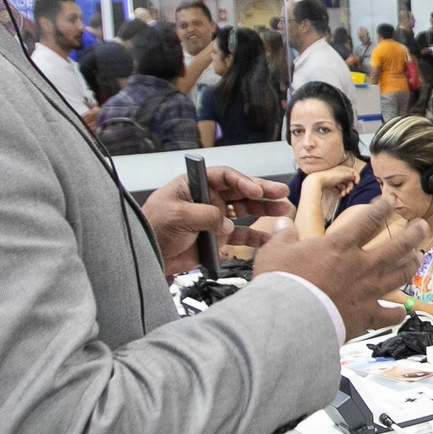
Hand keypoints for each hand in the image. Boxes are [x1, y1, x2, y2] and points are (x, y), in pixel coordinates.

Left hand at [141, 165, 290, 275]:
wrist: (148, 256)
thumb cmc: (153, 228)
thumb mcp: (177, 215)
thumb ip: (205, 215)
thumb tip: (226, 224)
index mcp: (196, 185)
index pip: (225, 176)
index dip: (243, 181)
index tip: (256, 190)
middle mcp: (208, 198)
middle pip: (240, 192)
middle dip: (262, 192)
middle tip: (282, 193)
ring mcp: (214, 218)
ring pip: (245, 212)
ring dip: (264, 211)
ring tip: (284, 211)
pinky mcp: (217, 238)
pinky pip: (240, 236)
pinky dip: (254, 238)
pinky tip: (268, 239)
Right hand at [248, 194, 426, 336]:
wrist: (289, 320)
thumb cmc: (282, 285)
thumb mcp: (275, 252)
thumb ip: (283, 236)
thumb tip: (282, 223)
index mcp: (340, 246)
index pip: (368, 220)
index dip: (382, 208)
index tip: (389, 202)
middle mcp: (360, 265)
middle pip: (397, 245)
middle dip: (413, 233)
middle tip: (422, 226)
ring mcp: (367, 291)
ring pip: (400, 275)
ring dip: (412, 265)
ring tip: (418, 257)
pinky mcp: (366, 316)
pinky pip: (390, 314)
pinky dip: (397, 312)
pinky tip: (401, 310)